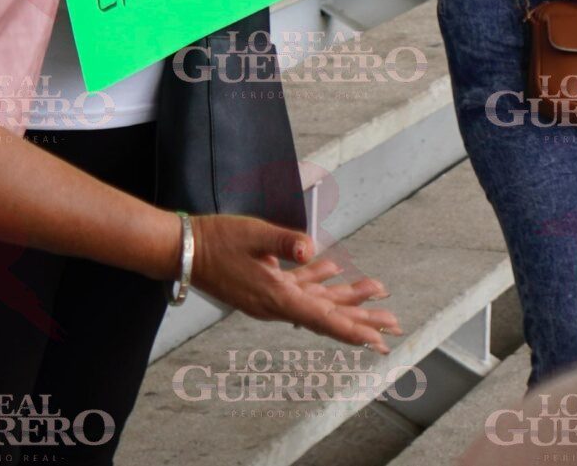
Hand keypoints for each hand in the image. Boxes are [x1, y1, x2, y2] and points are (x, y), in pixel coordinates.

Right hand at [184, 214, 403, 351]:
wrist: (182, 249)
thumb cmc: (216, 241)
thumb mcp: (252, 235)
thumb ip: (283, 241)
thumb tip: (309, 247)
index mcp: (276, 297)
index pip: (321, 318)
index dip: (351, 328)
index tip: (375, 339)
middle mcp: (276, 304)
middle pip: (328, 315)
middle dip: (363, 319)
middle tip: (394, 325)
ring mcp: (271, 297)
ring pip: (318, 301)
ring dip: (348, 297)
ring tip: (378, 292)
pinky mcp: (267, 286)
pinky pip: (301, 287)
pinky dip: (320, 279)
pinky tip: (337, 269)